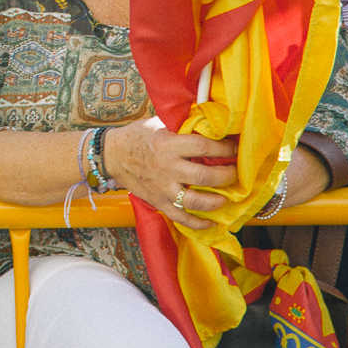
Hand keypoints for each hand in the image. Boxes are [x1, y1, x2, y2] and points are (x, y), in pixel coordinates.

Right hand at [105, 117, 237, 229]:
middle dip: (227, 176)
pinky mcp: (158, 201)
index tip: (237, 148)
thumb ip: (181, 127)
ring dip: (216, 201)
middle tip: (237, 174)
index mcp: (168, 145)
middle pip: (204, 177)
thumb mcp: (157, 124)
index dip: (225, 148)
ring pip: (195, 202)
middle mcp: (167, 168)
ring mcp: (162, 187)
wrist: (110, 155)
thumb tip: (210, 125)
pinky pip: (180, 217)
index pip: (204, 147)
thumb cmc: (136, 136)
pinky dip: (197, 223)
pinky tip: (211, 223)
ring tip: (227, 198)